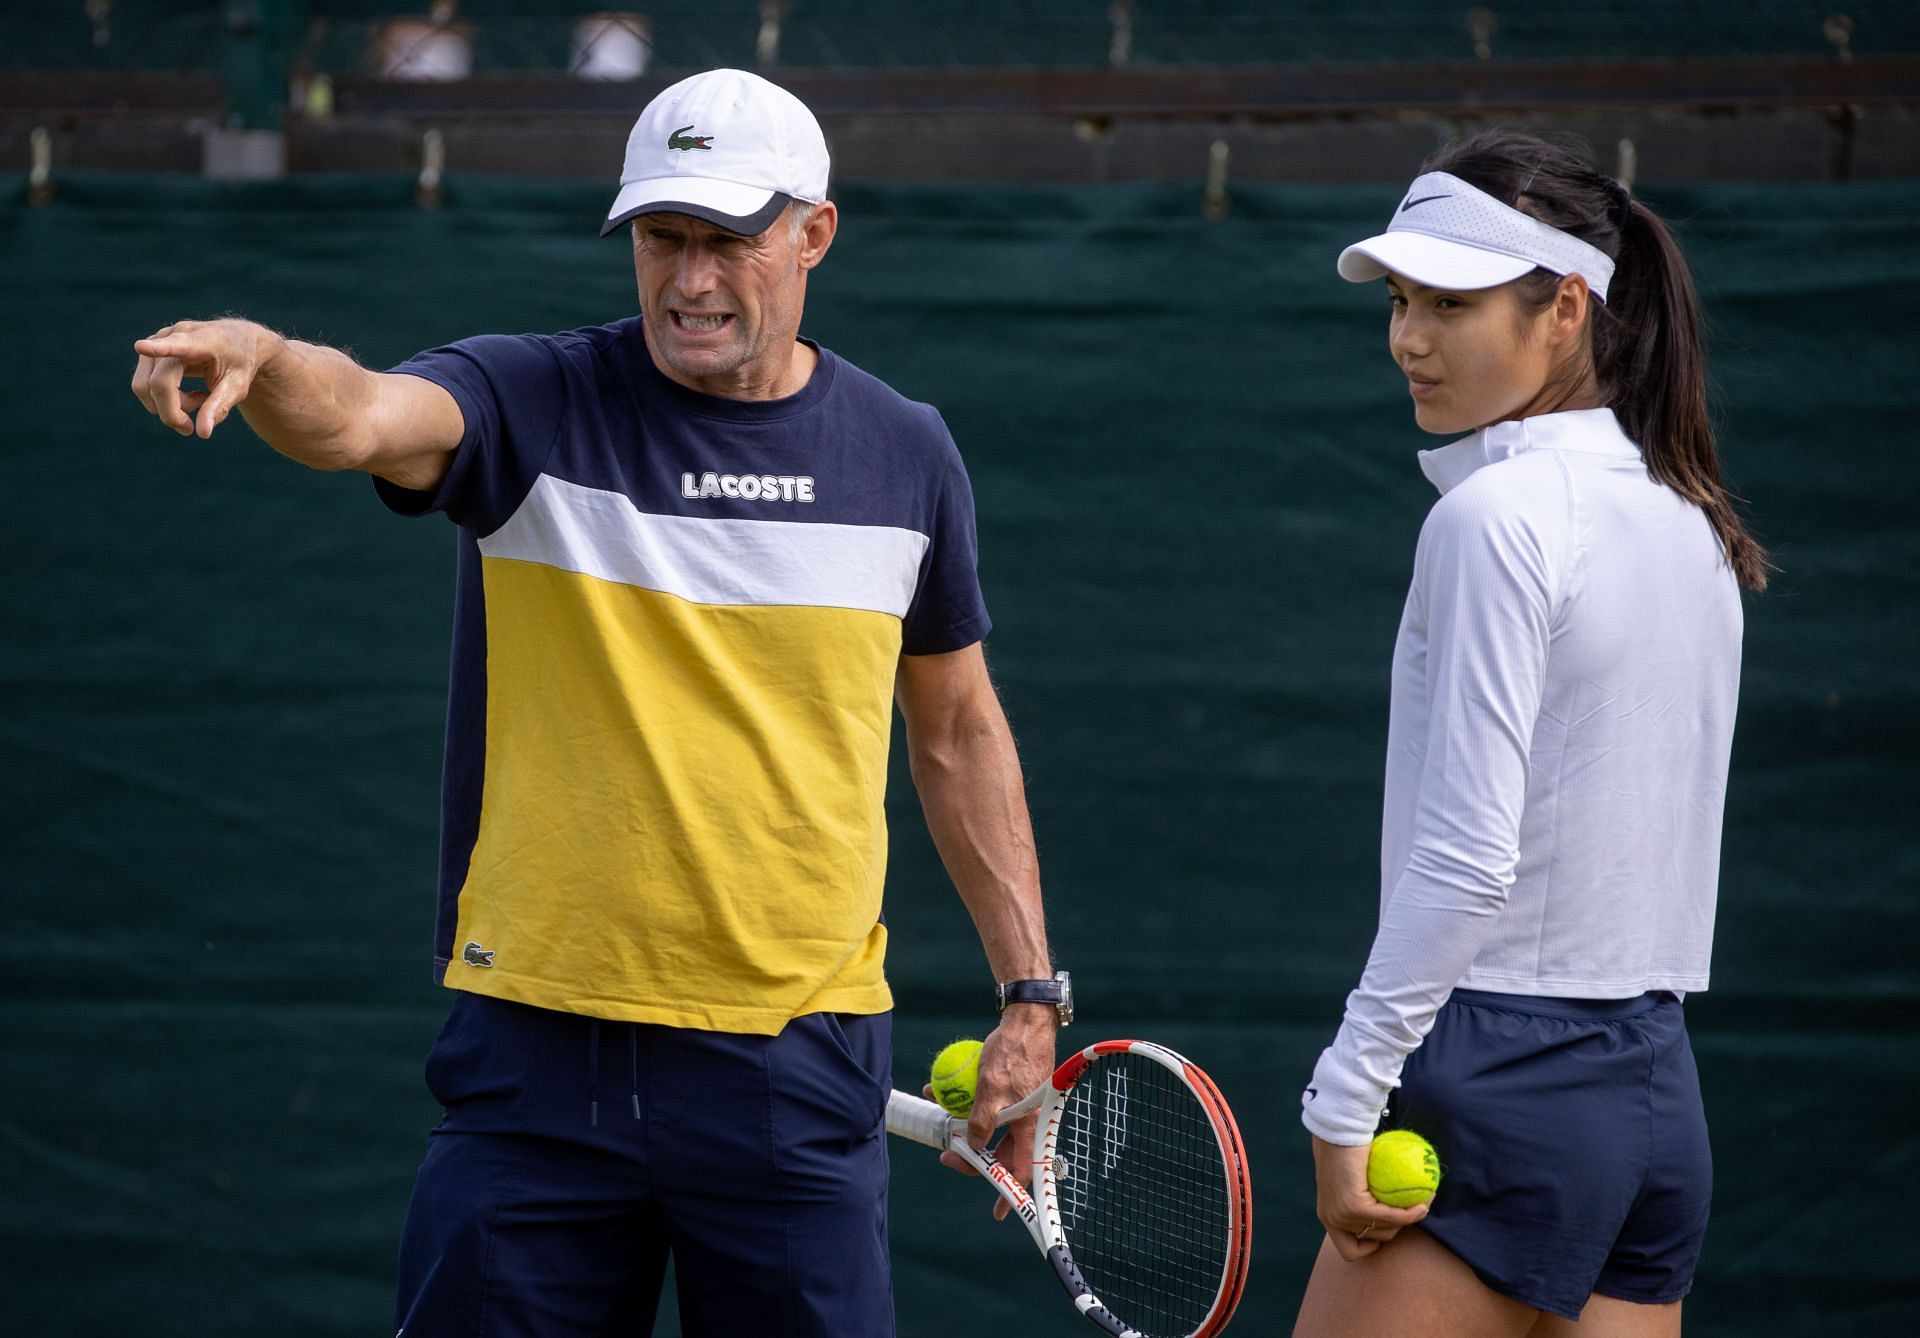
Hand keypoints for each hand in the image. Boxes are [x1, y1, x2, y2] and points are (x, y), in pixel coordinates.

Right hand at [131, 319, 280, 439]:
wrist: (238, 341)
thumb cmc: (240, 363)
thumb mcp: (239, 387)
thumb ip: (220, 407)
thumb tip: (202, 433)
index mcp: (203, 340)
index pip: (178, 345)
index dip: (158, 348)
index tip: (141, 347)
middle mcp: (173, 335)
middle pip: (159, 383)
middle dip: (172, 413)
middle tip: (190, 429)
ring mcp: (157, 341)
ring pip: (146, 386)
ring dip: (168, 406)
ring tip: (200, 400)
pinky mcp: (150, 352)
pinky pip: (145, 384)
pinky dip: (164, 399)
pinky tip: (190, 394)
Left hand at [922, 1006, 1057, 1220]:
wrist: (1026, 1019)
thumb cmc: (1013, 1052)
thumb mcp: (991, 1087)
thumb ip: (982, 1120)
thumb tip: (974, 1146)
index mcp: (1029, 1124)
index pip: (1021, 1169)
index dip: (1009, 1192)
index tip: (996, 1210)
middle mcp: (1028, 1119)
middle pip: (1002, 1150)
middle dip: (975, 1155)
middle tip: (951, 1154)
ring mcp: (1020, 1104)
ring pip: (992, 1126)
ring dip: (967, 1126)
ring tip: (943, 1118)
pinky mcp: (1012, 1090)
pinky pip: (989, 1105)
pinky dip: (969, 1103)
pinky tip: (943, 1091)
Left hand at [1311, 1133, 1429, 1260]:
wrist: (1338, 1130)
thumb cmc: (1346, 1147)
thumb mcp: (1347, 1177)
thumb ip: (1360, 1195)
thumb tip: (1385, 1207)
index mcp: (1328, 1217)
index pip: (1350, 1251)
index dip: (1371, 1245)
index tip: (1387, 1227)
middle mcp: (1332, 1220)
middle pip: (1376, 1239)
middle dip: (1398, 1227)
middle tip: (1411, 1207)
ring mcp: (1342, 1215)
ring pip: (1387, 1230)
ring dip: (1409, 1219)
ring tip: (1423, 1202)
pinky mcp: (1355, 1206)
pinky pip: (1392, 1216)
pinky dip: (1410, 1213)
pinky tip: (1422, 1203)